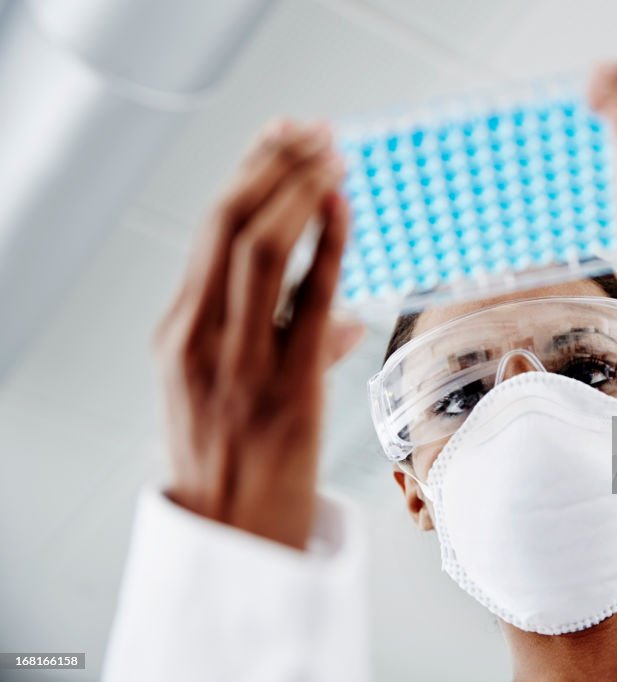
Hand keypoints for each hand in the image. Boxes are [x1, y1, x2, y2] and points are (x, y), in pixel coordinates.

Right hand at [153, 119, 363, 548]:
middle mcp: (198, 339)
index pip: (210, 233)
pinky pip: (307, 300)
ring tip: (332, 153)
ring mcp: (237, 363)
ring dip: (298, 191)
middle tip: (311, 129)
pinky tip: (343, 204)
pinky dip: (325, 244)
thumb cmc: (233, 461)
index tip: (280, 136)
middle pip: (228, 225)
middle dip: (271, 167)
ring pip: (258, 250)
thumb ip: (275, 345)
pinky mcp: (285, 389)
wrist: (231, 537)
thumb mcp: (227, 394)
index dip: (248, 175)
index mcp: (178, 334)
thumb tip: (343, 322)